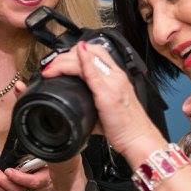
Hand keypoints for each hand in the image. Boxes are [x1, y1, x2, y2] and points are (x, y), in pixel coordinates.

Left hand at [40, 42, 164, 164]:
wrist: (139, 139)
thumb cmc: (126, 127)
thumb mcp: (107, 109)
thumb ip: (91, 104)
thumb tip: (74, 107)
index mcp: (116, 78)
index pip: (97, 52)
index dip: (77, 51)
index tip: (62, 60)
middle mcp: (116, 76)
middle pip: (91, 51)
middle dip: (67, 54)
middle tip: (52, 65)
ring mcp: (113, 83)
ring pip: (89, 58)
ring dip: (66, 60)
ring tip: (52, 68)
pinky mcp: (107, 94)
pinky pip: (93, 72)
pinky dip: (83, 61)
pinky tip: (77, 54)